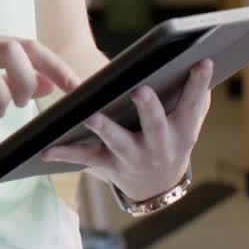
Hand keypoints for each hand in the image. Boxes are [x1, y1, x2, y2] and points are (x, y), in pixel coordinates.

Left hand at [42, 59, 214, 201]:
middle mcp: (160, 146)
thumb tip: (201, 61)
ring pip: (118, 141)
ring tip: (89, 115)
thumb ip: (194, 97)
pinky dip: (65, 153)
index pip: (193, 104)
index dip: (198, 84)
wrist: (158, 187)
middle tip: (140, 90)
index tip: (201, 61)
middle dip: (148, 108)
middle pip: (155, 125)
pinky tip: (46, 149)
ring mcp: (134, 157)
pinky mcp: (110, 164)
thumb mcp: (187, 124)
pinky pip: (86, 157)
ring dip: (104, 128)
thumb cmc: (171, 140)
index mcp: (182, 131)